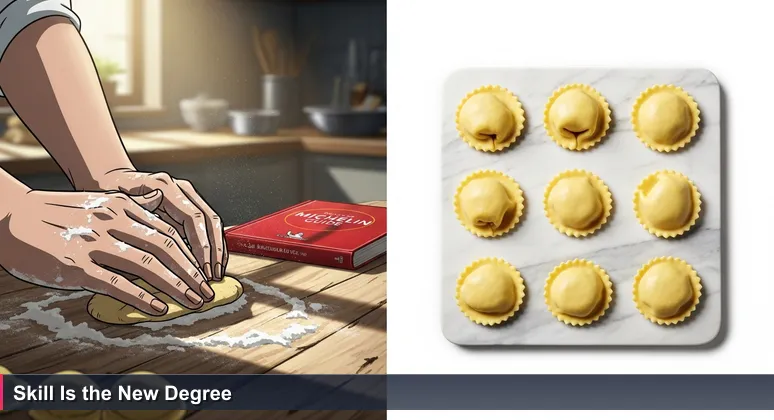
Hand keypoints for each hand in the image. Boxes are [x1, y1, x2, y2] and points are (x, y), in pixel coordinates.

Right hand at [0, 190, 214, 315]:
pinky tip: (158, 308)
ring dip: (176, 287)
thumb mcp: (96, 203)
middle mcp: (113, 222)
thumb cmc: (54, 214)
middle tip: (206, 292)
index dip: (191, 255)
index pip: (169, 232)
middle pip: (166, 248)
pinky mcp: (77, 265)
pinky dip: (143, 297)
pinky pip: (118, 284)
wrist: (9, 216)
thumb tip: (158, 223)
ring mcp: (95, 243)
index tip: (204, 272)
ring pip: (149, 266)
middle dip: (191, 273)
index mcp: (121, 207)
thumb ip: (128, 214)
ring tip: (192, 301)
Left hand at [94, 170, 227, 280]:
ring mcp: (187, 195)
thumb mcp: (115, 207)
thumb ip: (136, 222)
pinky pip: (207, 226)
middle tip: (212, 277)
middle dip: (213, 252)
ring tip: (215, 275)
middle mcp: (180, 188)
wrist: (112, 179)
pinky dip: (211, 247)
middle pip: (208, 221)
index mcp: (165, 187)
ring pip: (212, 224)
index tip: (201, 269)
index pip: (192, 218)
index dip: (200, 246)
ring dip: (216, 251)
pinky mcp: (189, 205)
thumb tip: (156, 244)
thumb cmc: (110, 194)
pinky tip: (210, 265)